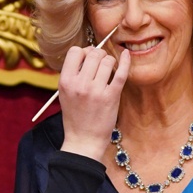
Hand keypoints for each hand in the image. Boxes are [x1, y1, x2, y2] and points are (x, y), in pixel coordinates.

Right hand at [57, 45, 128, 159]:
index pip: (75, 51)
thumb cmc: (75, 116)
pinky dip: (126, 61)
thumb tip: (88, 53)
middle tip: (101, 64)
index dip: (83, 52)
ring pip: (107, 60)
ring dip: (110, 62)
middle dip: (99, 55)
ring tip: (109, 71)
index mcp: (65, 81)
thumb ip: (73, 74)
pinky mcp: (111, 96)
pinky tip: (127, 55)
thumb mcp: (64, 94)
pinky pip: (121, 72)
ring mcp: (96, 90)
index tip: (88, 59)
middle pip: (93, 53)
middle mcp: (79, 84)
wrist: (83, 141)